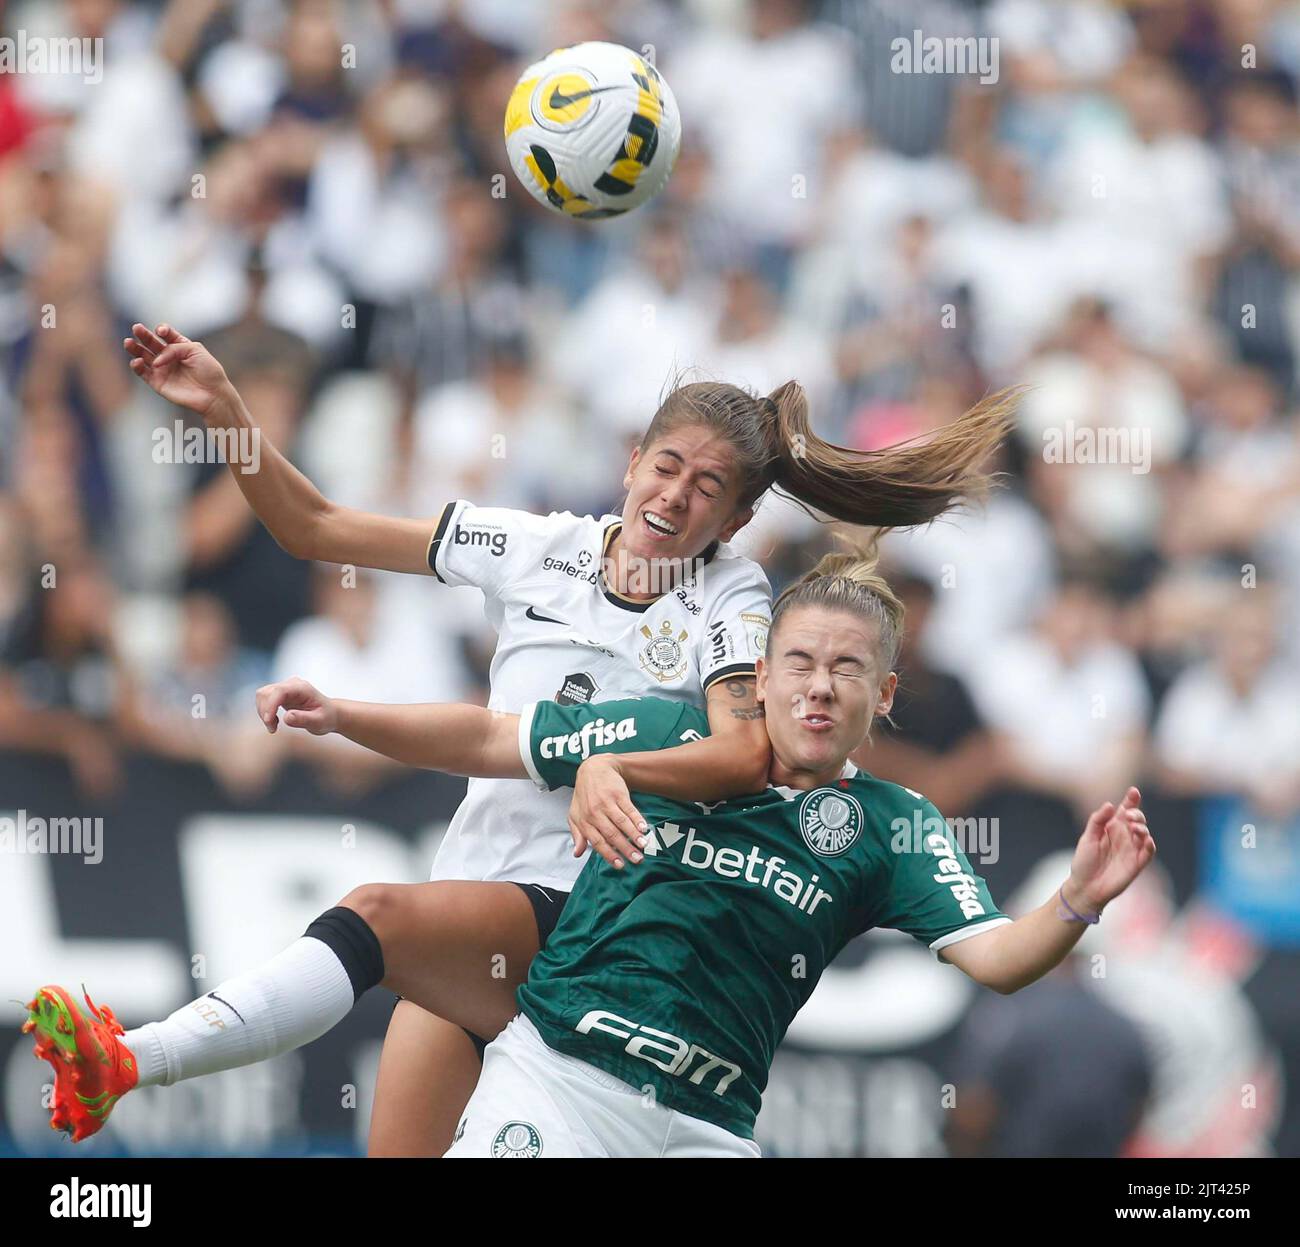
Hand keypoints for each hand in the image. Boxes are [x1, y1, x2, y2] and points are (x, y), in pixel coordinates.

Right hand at [123, 323, 238, 421]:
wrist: (213, 394)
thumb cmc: (209, 371)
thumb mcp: (195, 350)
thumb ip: (174, 348)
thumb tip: (157, 360)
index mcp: (180, 346)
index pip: (166, 334)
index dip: (162, 330)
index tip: (162, 331)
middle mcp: (169, 357)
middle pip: (151, 343)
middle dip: (143, 335)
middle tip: (136, 328)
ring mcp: (162, 369)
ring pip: (143, 356)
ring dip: (134, 349)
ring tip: (128, 342)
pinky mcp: (158, 383)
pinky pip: (142, 373)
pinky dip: (136, 366)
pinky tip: (136, 361)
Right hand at [255, 677, 336, 735]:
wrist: (329, 714)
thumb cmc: (326, 717)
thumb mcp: (319, 722)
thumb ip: (304, 719)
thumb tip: (287, 716)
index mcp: (302, 688)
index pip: (279, 691)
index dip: (270, 705)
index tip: (268, 721)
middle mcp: (291, 684)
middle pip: (266, 692)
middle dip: (265, 711)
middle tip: (273, 729)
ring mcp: (284, 688)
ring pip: (262, 695)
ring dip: (263, 712)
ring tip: (274, 727)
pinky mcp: (279, 694)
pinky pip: (264, 700)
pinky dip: (265, 712)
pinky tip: (275, 722)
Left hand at [567, 754, 647, 870]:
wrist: (594, 769)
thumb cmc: (584, 795)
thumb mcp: (575, 814)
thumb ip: (577, 835)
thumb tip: (577, 854)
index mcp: (584, 821)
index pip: (597, 841)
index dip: (609, 854)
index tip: (620, 865)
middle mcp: (595, 813)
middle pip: (612, 834)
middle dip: (625, 848)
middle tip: (637, 860)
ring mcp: (607, 802)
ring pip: (622, 822)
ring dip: (634, 835)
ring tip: (644, 846)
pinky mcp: (618, 794)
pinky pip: (629, 808)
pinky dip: (637, 819)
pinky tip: (644, 828)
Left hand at [1067, 786, 1155, 914]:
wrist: (1085, 887)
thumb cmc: (1084, 862)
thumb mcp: (1088, 838)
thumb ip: (1098, 821)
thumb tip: (1111, 804)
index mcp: (1112, 827)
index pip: (1125, 810)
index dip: (1131, 801)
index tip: (1134, 792)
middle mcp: (1124, 836)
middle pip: (1137, 820)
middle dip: (1137, 814)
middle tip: (1130, 816)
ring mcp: (1132, 850)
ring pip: (1144, 834)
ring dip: (1143, 828)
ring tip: (1135, 827)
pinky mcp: (1136, 864)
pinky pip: (1148, 852)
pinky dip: (1150, 845)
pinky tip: (1147, 840)